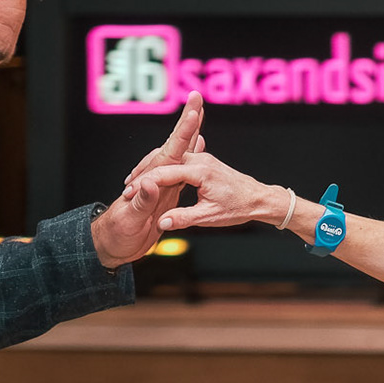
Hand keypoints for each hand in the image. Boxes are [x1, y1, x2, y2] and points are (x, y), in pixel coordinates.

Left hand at [90, 94, 206, 267]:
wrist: (111, 247)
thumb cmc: (116, 235)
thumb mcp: (129, 220)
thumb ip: (141, 202)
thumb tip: (150, 182)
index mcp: (151, 182)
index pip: (170, 150)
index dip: (184, 131)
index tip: (194, 111)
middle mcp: (156, 178)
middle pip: (176, 144)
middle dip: (187, 121)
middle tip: (197, 97)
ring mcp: (161, 185)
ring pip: (179, 154)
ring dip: (189, 134)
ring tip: (198, 114)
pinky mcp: (165, 194)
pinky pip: (180, 169)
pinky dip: (189, 154)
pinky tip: (196, 147)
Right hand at [131, 151, 281, 232]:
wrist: (258, 199)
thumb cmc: (238, 207)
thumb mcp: (210, 217)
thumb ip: (184, 219)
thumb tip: (161, 223)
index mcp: (201, 170)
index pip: (164, 174)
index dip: (144, 185)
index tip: (128, 194)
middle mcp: (200, 160)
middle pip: (163, 164)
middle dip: (142, 176)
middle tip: (124, 191)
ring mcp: (201, 159)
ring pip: (169, 162)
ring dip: (151, 173)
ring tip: (132, 186)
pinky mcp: (202, 163)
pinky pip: (177, 164)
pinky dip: (162, 172)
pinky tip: (151, 182)